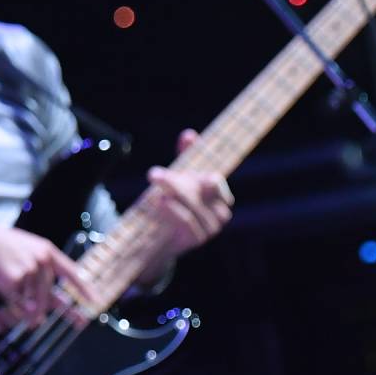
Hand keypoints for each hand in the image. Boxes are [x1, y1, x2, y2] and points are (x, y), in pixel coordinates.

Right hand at [0, 219, 98, 325]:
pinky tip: (0, 286)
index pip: (72, 273)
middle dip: (41, 310)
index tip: (96, 302)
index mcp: (47, 250)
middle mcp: (42, 259)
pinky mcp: (15, 277)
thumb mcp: (23, 255)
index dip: (85, 289)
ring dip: (25, 309)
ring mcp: (29, 268)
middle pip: (48, 295)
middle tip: (36, 323)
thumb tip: (40, 311)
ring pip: (33, 301)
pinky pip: (16, 300)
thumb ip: (37, 279)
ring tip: (13, 304)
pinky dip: (9, 300)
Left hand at [141, 128, 232, 277]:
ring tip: (155, 183)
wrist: (163, 239)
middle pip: (203, 189)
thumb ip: (186, 157)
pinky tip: (161, 200)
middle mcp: (220, 212)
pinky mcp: (198, 239)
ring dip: (172, 191)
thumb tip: (189, 134)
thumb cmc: (177, 203)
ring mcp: (211, 227)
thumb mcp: (181, 178)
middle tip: (155, 173)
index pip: (216, 181)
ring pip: (194, 203)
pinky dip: (173, 209)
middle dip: (178, 179)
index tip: (186, 167)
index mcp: (220, 195)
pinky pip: (188, 221)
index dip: (201, 172)